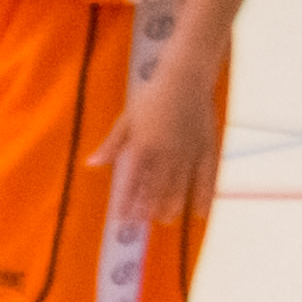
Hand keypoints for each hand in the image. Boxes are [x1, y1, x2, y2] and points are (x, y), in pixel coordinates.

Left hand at [91, 68, 219, 227]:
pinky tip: (201, 214)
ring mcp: (189, 151)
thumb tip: (92, 165)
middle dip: (148, 208)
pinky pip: (208, 178)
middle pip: (156, 188)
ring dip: (172, 206)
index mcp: (143, 145)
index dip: (126, 202)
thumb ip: (112, 145)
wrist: (185, 78)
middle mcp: (166, 152)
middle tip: (142, 224)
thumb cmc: (151, 96)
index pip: (131, 181)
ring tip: (166, 221)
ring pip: (180, 186)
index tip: (121, 218)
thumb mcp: (126, 120)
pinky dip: (204, 197)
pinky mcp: (208, 148)